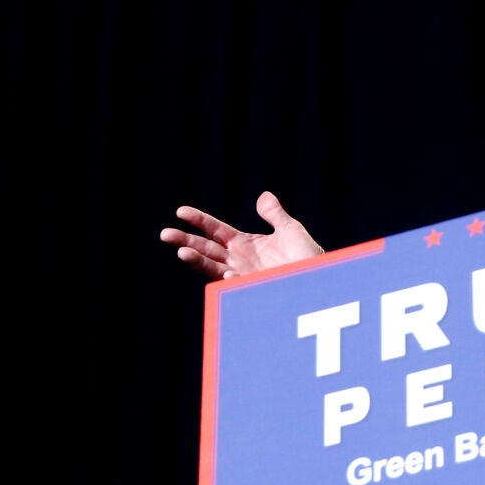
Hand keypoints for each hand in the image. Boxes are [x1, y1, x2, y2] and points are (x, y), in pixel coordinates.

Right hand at [159, 191, 323, 280]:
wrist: (319, 280)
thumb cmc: (307, 256)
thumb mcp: (290, 230)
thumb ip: (274, 214)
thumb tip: (263, 195)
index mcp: (244, 243)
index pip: (215, 229)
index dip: (198, 220)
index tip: (180, 211)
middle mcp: (238, 260)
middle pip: (205, 248)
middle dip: (185, 241)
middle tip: (165, 233)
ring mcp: (243, 275)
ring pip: (213, 267)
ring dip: (197, 261)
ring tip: (182, 252)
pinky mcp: (252, 288)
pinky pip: (236, 284)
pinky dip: (230, 279)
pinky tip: (227, 273)